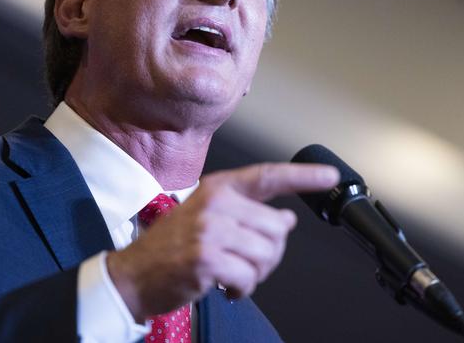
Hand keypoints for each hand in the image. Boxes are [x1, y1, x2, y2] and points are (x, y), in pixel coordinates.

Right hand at [106, 162, 338, 321]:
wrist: (134, 274)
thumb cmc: (173, 246)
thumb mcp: (209, 217)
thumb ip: (248, 214)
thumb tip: (286, 220)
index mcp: (218, 188)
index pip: (268, 176)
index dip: (303, 176)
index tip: (329, 175)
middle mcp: (215, 203)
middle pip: (276, 228)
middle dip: (270, 253)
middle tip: (247, 262)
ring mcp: (210, 230)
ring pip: (266, 254)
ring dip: (255, 273)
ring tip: (233, 273)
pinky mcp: (206, 258)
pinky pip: (248, 278)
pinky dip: (242, 289)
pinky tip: (226, 286)